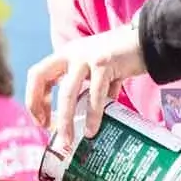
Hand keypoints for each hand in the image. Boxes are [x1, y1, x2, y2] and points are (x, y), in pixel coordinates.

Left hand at [24, 23, 146, 145]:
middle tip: (46, 129)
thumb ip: (86, 87)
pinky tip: (93, 130)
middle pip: (42, 78)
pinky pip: (95, 94)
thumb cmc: (120, 58)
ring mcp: (86, 57)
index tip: (41, 119)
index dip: (34, 97)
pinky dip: (93, 115)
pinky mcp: (104, 63)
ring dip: (65, 119)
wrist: (146, 40)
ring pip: (67, 92)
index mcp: (66, 54)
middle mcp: (71, 53)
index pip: (37, 73)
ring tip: (67, 140)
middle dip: (39, 105)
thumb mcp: (95, 69)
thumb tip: (82, 119)